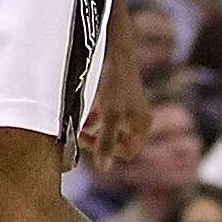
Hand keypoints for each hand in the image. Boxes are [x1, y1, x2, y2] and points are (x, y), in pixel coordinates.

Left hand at [81, 39, 151, 176]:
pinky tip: (81, 111)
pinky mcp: (118, 97)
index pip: (128, 152)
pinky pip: (106, 115)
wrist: (115, 50)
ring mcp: (129, 108)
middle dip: (99, 140)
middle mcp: (139, 118)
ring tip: (79, 124)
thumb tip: (104, 171)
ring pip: (109, 128)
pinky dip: (93, 116)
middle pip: (118, 141)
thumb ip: (106, 143)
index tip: (91, 141)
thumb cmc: (116, 84)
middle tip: (81, 134)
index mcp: (142, 125)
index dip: (109, 152)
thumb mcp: (110, 116)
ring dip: (94, 129)